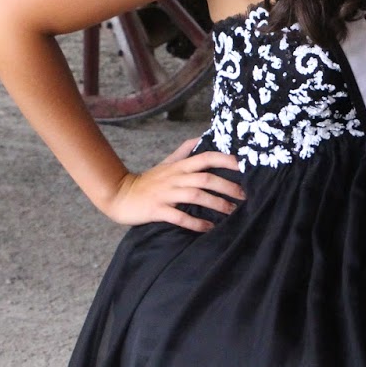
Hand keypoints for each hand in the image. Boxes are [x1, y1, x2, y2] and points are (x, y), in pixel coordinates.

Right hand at [101, 139, 244, 229]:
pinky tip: (208, 227)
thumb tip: (200, 139)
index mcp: (179, 167)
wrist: (120, 196)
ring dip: (216, 204)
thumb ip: (183, 152)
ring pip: (196, 196)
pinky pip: (180, 217)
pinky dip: (196, 223)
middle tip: (245, 196)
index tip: (244, 166)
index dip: (225, 160)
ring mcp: (166, 194)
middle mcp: (175, 178)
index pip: (206, 157)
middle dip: (228, 187)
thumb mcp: (166, 163)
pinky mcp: (157, 210)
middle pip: (206, 178)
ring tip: (231, 212)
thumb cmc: (147, 181)